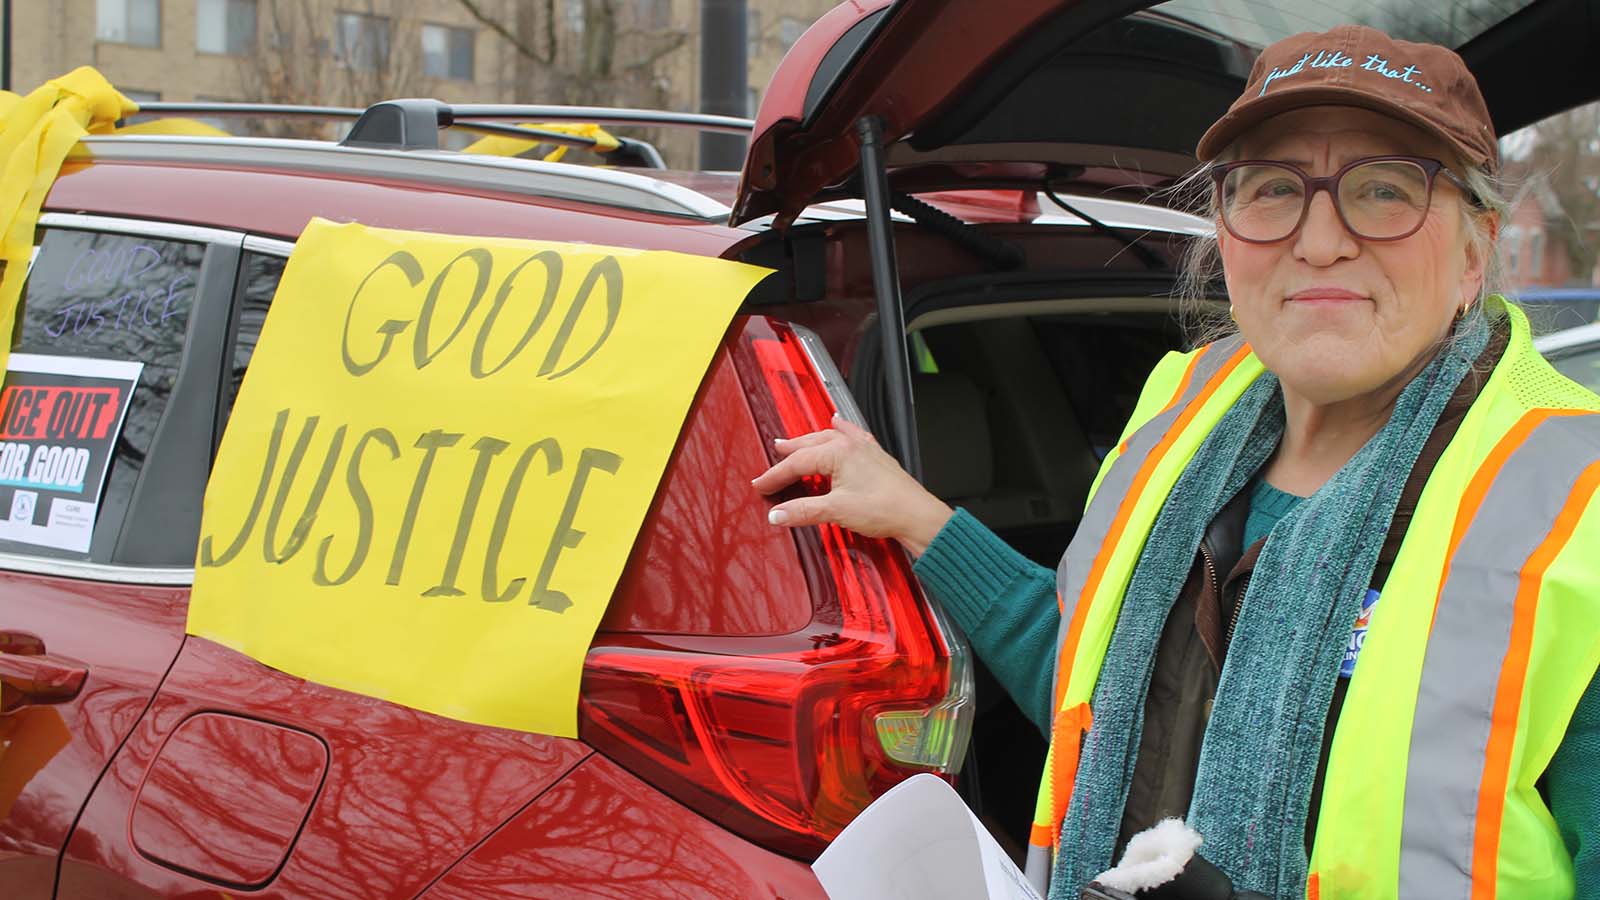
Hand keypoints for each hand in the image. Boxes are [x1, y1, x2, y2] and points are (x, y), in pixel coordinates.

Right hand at [751, 414, 953, 556]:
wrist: (916, 515)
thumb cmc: (884, 509)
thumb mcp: (836, 511)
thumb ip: (803, 511)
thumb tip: (778, 513)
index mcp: (838, 452)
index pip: (796, 463)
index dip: (775, 476)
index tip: (761, 486)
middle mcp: (850, 444)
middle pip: (809, 445)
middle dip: (787, 454)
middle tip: (770, 461)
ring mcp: (864, 448)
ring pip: (827, 438)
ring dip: (808, 442)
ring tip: (792, 444)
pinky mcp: (875, 456)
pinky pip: (852, 434)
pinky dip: (840, 430)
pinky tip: (838, 423)